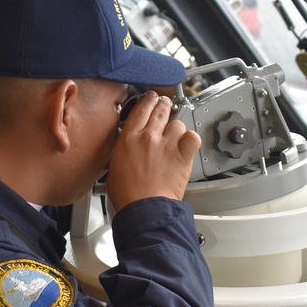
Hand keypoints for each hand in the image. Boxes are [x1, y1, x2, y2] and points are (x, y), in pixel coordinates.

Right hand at [105, 91, 199, 210]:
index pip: (141, 108)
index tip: (151, 98)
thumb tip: (128, 145)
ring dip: (176, 128)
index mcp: (129, 138)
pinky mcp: (182, 157)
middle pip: (160, 109)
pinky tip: (186, 144)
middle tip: (165, 105)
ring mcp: (167, 145)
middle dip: (164, 104)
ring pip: (177, 123)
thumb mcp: (114, 166)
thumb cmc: (128, 194)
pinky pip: (192, 137)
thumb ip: (123, 149)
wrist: (144, 208)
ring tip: (174, 135)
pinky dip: (191, 139)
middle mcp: (149, 137)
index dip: (148, 99)